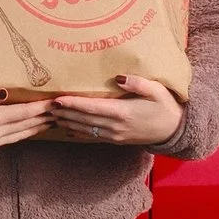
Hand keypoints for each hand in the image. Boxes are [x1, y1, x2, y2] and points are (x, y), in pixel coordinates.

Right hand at [0, 86, 58, 152]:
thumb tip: (6, 91)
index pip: (24, 112)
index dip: (42, 107)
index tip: (56, 101)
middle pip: (28, 124)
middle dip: (46, 117)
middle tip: (62, 109)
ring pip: (24, 134)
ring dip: (39, 126)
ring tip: (53, 119)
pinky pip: (14, 139)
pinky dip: (27, 133)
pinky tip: (33, 128)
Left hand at [43, 75, 182, 148]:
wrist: (173, 130)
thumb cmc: (165, 106)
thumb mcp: (156, 90)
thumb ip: (137, 83)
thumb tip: (118, 77)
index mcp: (122, 112)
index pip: (91, 108)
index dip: (72, 103)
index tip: (57, 99)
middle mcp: (115, 126)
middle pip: (83, 119)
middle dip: (64, 112)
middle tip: (45, 106)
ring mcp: (114, 135)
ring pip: (84, 130)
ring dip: (67, 122)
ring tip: (52, 115)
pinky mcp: (115, 140)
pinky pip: (91, 137)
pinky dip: (77, 132)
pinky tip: (67, 128)